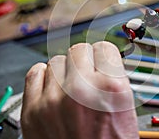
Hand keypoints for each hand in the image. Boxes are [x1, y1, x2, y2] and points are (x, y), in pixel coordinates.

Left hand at [21, 41, 138, 138]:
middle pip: (79, 50)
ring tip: (71, 88)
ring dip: (65, 71)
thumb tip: (103, 59)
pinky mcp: (33, 110)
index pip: (103, 48)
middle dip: (85, 61)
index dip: (103, 56)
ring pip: (57, 60)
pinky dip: (45, 77)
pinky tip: (53, 89)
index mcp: (111, 89)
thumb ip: (113, 79)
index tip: (101, 61)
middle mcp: (82, 90)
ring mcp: (54, 99)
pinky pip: (36, 72)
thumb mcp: (125, 109)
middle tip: (86, 75)